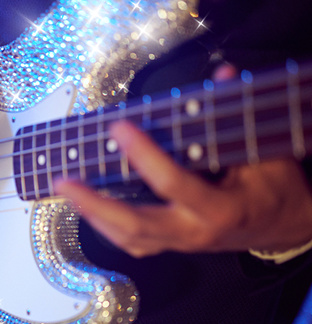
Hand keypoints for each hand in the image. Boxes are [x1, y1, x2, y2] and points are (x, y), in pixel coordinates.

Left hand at [55, 121, 311, 257]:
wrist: (287, 227)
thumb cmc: (276, 191)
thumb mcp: (268, 153)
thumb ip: (239, 118)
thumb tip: (221, 75)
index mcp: (220, 208)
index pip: (173, 182)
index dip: (144, 155)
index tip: (119, 127)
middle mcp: (195, 232)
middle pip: (136, 226)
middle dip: (95, 205)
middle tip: (65, 182)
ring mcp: (182, 243)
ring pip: (130, 240)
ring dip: (94, 216)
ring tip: (67, 191)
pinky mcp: (175, 245)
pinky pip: (135, 244)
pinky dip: (108, 228)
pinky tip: (89, 210)